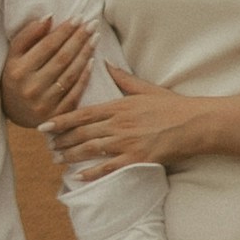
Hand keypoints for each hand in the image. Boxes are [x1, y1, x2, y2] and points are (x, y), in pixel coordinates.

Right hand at [0, 11, 96, 132]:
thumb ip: (28, 35)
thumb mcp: (14, 55)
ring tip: (95, 38)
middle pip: (62, 59)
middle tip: (93, 24)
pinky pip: (75, 93)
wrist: (13, 111)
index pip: (47, 46)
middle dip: (79, 39)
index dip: (65, 31)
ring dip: (85, 54)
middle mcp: (31, 88)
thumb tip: (49, 17)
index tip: (79, 17)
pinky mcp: (56, 115)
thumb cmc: (15, 76)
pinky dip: (85, 76)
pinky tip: (93, 61)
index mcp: (18, 71)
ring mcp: (44, 104)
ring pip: (70, 74)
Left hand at [56, 81, 218, 178]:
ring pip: (90, 150)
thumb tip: (106, 63)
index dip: (61, 120)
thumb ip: (123, 78)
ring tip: (56, 159)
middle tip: (47, 145)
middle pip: (82, 133)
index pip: (83, 113)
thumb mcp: (145, 88)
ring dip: (71, 155)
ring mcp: (127, 143)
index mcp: (119, 106)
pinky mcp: (136, 160)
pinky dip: (91, 172)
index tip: (44, 126)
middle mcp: (119, 124)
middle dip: (62, 140)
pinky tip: (78, 176)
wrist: (194, 124)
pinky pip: (108, 168)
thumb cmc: (172, 106)